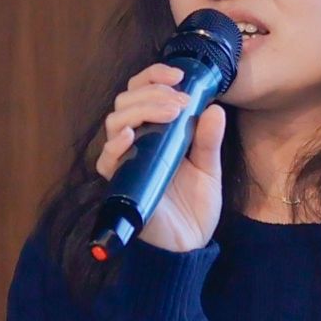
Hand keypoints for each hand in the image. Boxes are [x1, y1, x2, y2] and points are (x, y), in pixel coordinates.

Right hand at [94, 62, 227, 252]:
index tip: (180, 74)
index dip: (155, 76)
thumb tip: (214, 107)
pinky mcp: (120, 184)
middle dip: (152, 92)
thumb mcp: (209, 168)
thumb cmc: (195, 207)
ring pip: (116, 121)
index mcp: (157, 132)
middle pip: (127, 100)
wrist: (189, 246)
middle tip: (180, 101)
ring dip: (142, 109)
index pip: (143, 92)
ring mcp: (127, 161)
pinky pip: (106, 159)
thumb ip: (208, 140)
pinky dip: (116, 144)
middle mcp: (137, 142)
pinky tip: (132, 136)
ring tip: (170, 112)